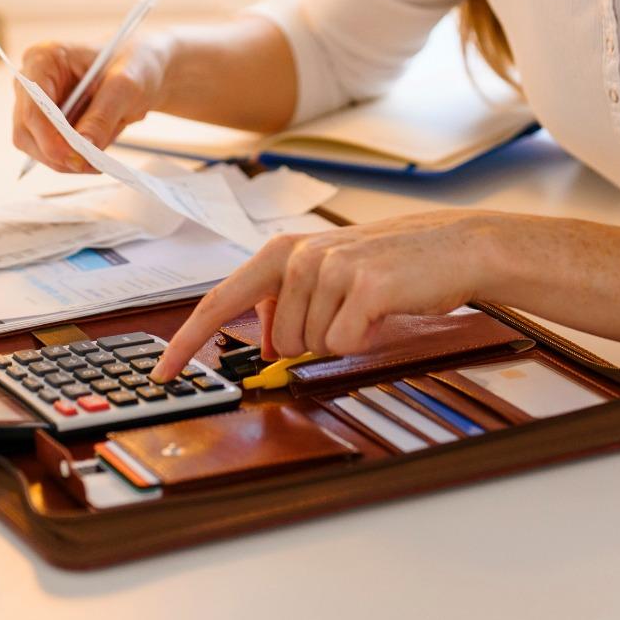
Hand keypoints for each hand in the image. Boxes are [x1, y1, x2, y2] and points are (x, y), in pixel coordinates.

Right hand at [9, 33, 172, 173]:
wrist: (141, 71)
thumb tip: (83, 146)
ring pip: (33, 146)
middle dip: (56, 153)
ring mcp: (34, 103)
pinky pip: (47, 151)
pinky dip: (69, 158)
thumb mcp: (126, 86)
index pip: (32, 106)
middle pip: (25, 131)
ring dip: (64, 160)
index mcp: (44, 59)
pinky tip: (92, 154)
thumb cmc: (133, 66)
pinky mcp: (44, 123)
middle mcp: (30, 81)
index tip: (76, 156)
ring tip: (97, 159)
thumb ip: (103, 116)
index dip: (49, 137)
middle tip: (90, 164)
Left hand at [150, 210, 510, 381]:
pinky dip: (367, 339)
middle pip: (282, 341)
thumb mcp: (331, 274)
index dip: (189, 340)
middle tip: (349, 314)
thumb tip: (270, 343)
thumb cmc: (393, 265)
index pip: (221, 301)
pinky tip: (384, 311)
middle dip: (315, 341)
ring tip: (370, 306)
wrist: (455, 246)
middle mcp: (300, 255)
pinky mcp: (363, 286)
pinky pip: (345, 344)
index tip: (164, 372)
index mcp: (283, 252)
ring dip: (344, 338)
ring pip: (312, 346)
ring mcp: (330, 268)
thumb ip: (290, 302)